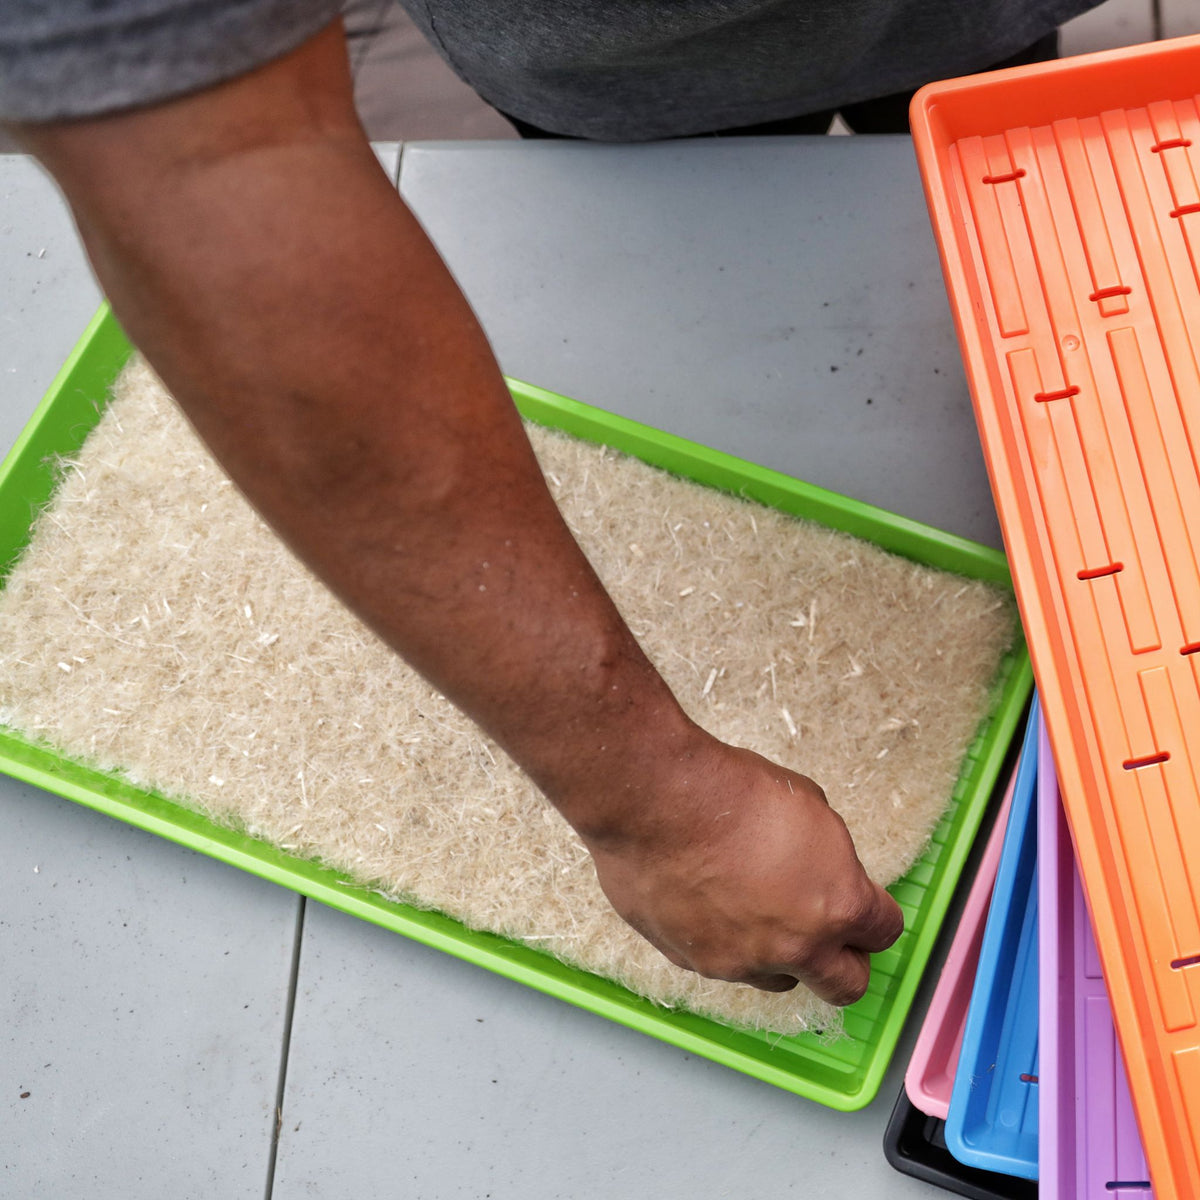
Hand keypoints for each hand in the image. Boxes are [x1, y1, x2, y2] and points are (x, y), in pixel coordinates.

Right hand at [582, 736, 903, 1005]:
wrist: (657, 800)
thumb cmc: (730, 791)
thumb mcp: (808, 805)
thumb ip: (826, 856)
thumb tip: (821, 868)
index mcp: (836, 905)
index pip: (883, 932)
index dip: (875, 917)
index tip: (865, 908)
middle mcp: (794, 948)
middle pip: (845, 985)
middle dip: (843, 963)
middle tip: (827, 934)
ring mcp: (740, 962)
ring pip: (777, 979)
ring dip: (779, 955)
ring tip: (754, 908)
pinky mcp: (691, 961)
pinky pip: (721, 963)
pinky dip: (723, 941)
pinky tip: (706, 900)